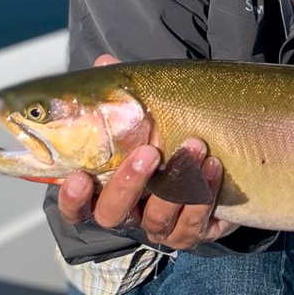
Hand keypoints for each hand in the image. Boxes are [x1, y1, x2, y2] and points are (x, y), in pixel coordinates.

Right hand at [56, 54, 236, 249]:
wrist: (219, 160)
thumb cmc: (169, 137)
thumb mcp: (146, 114)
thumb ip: (122, 94)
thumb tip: (105, 62)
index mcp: (106, 189)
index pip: (76, 205)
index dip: (73, 198)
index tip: (80, 177)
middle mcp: (129, 213)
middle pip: (113, 214)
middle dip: (129, 184)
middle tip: (149, 152)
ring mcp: (160, 226)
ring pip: (158, 219)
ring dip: (176, 183)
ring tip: (195, 146)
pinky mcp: (193, 232)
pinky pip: (194, 222)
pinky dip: (205, 193)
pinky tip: (214, 165)